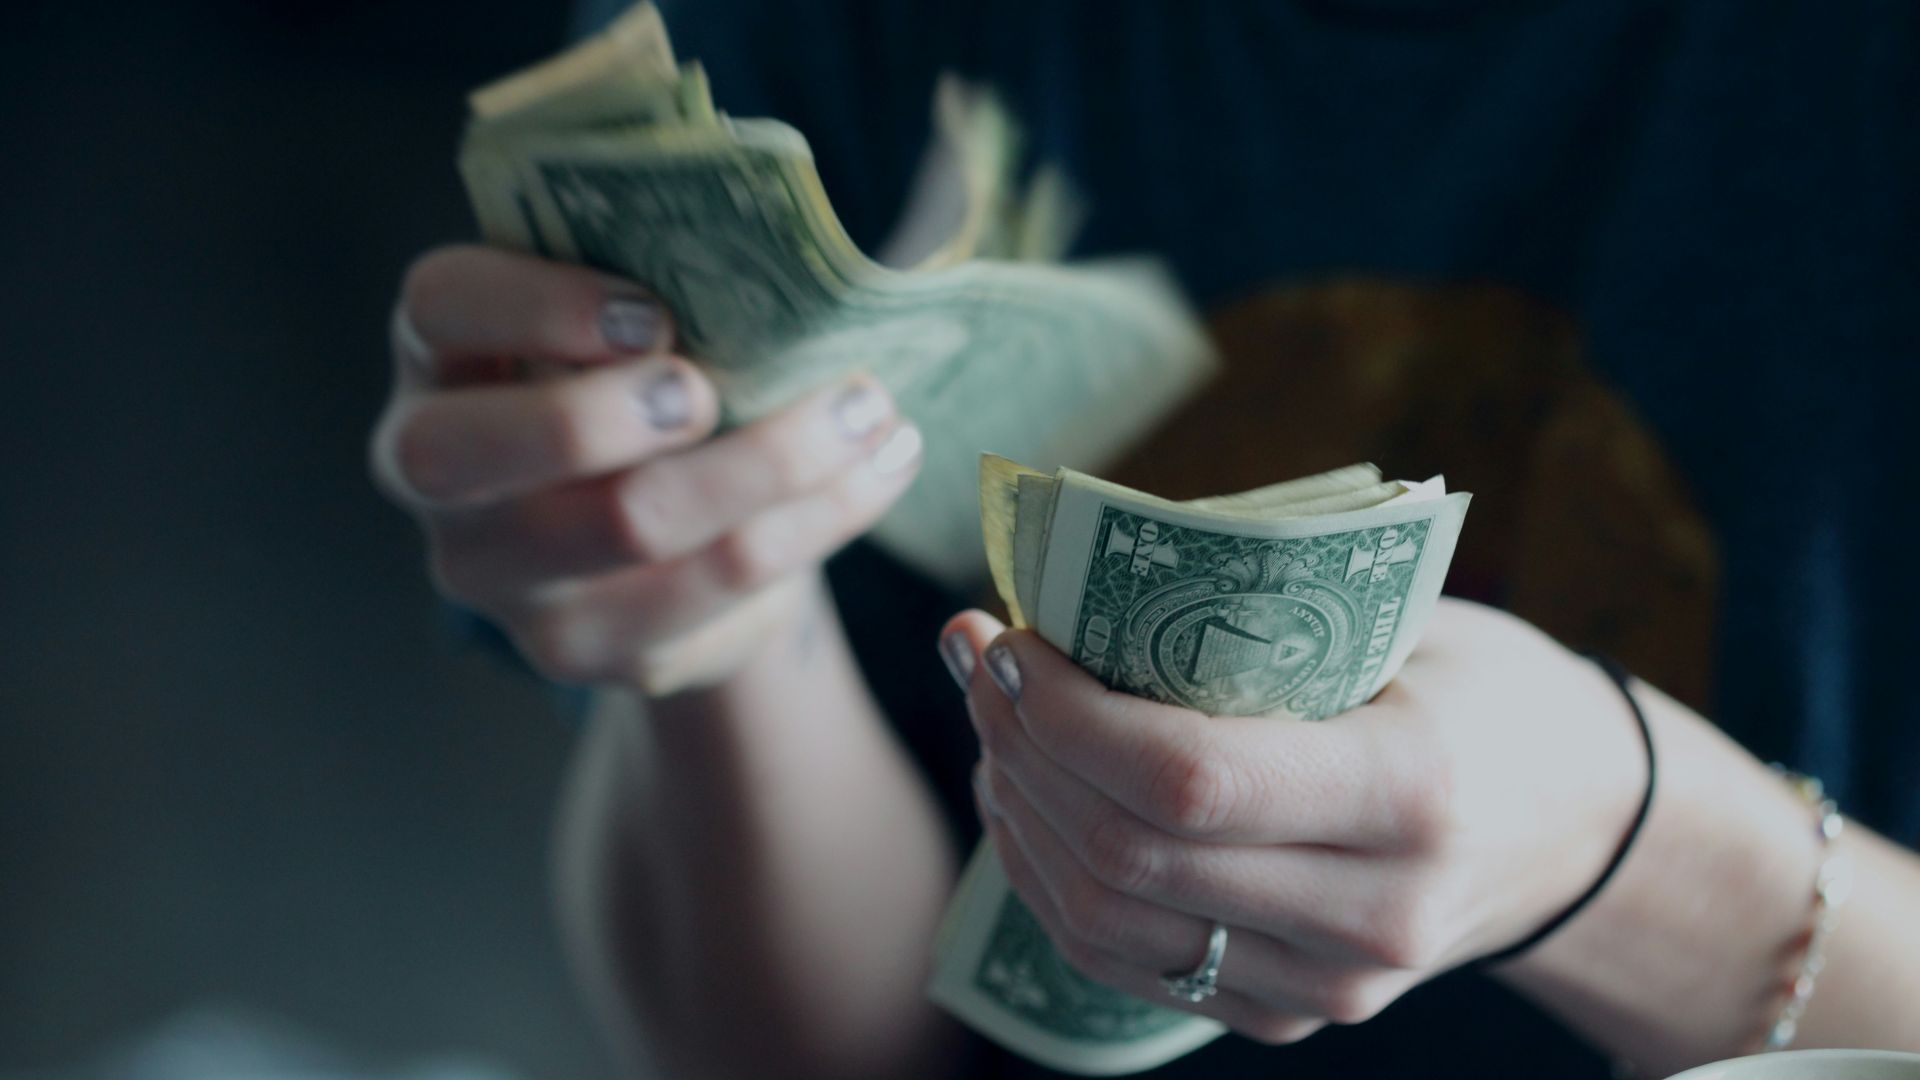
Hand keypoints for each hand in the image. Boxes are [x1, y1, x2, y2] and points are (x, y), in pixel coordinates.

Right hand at [371, 245, 922, 693]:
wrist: (665, 532)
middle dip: (610, 412)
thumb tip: (786, 249)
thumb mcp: (628, 317)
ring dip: (771, 462)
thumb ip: (659, 273)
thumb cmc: (644, 379)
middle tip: (714, 389)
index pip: (440, 307)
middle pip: (482, 451)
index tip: (652, 313)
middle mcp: (436, 474)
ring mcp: (503, 578)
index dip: (535, 305)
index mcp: (441, 356)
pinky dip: (816, 522)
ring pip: (630, 527)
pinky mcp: (589, 648)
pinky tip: (878, 470)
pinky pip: (715, 591)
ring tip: (869, 410)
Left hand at [939, 599, 1646, 1043]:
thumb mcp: (1407, 622)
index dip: (1065, 714)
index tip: (1007, 637)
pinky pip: (1125, 962)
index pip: (1187, 779)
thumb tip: (1074, 579)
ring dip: (1019, 813)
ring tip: (992, 722)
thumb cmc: (1485, 691)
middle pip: (1127, 855)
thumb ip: (1259, 614)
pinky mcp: (1289, 1015)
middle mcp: (1371, 914)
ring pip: (1105, 922)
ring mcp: (1329, 985)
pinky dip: (1052, 878)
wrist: (1577, 828)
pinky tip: (1028, 798)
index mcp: (1411, 792)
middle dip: (1020, 748)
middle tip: (978, 659)